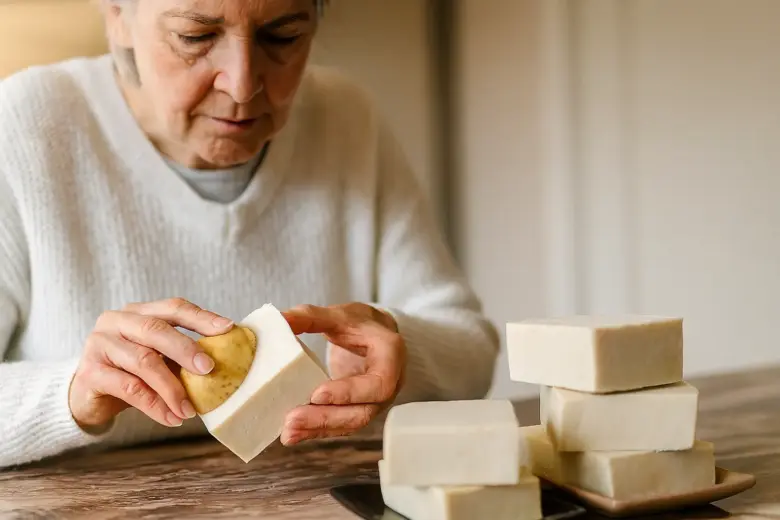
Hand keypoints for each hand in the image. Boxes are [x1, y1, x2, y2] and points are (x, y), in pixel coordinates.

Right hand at [69, 298, 233, 430]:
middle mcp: (116, 321)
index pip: (173, 307)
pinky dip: (155, 405)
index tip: (228, 328)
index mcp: (138, 311)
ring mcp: (99, 345)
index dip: (201, 317)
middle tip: (209, 369)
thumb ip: (182, 355)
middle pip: (156, 329)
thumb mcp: (158, 358)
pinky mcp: (90, 372)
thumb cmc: (131, 373)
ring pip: (144, 361)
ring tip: (190, 410)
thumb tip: (227, 360)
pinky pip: (129, 388)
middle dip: (186, 348)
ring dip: (172, 388)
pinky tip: (171, 418)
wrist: (86, 397)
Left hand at [280, 303, 405, 444]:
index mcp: (390, 356)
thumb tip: (281, 319)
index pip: (378, 383)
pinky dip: (316, 431)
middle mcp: (389, 385)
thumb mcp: (340, 315)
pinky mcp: (358, 410)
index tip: (317, 394)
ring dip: (318, 429)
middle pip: (362, 411)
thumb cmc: (362, 324)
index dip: (350, 392)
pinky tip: (292, 434)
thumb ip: (312, 316)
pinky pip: (340, 425)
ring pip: (350, 423)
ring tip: (288, 432)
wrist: (376, 335)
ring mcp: (374, 402)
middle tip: (292, 419)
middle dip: (326, 418)